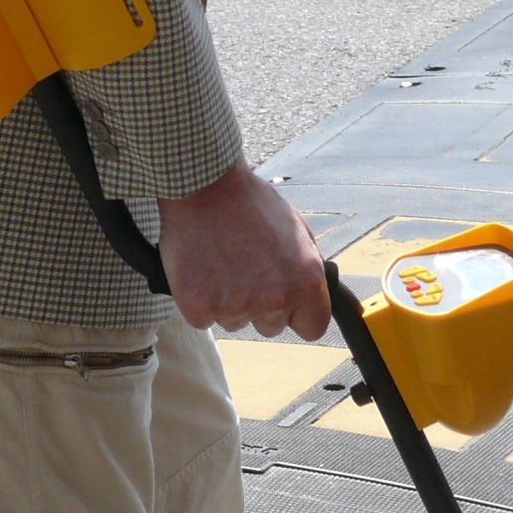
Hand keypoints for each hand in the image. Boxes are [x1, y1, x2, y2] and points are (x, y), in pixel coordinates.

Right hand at [156, 162, 331, 338]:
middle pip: (271, 327)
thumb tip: (314, 294)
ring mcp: (235, 305)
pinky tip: (200, 269)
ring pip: (235, 322)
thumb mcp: (297, 231)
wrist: (202, 183)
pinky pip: (203, 318)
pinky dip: (198, 300)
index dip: (298, 316)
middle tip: (244, 269)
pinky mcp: (198, 305)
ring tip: (220, 262)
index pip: (312, 328)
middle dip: (259, 306)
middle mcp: (275, 299)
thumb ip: (308, 268)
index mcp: (306, 283)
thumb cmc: (250, 203)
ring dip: (227, 301)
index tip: (286, 303)